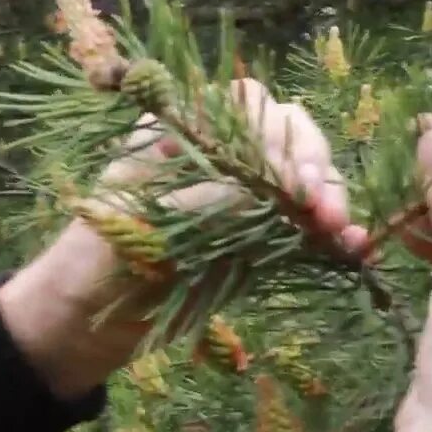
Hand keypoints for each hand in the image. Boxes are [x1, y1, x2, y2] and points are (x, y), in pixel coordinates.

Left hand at [0, 79, 363, 397]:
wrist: (80, 325)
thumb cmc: (92, 261)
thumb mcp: (139, 224)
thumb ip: (203, 200)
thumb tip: (271, 189)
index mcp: (179, 130)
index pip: (245, 106)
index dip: (275, 135)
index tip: (288, 182)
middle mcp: (217, 153)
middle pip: (287, 133)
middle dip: (312, 164)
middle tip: (322, 209)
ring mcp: (241, 196)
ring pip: (303, 176)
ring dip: (328, 198)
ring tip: (341, 232)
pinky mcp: (256, 240)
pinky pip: (301, 225)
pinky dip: (328, 233)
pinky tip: (351, 247)